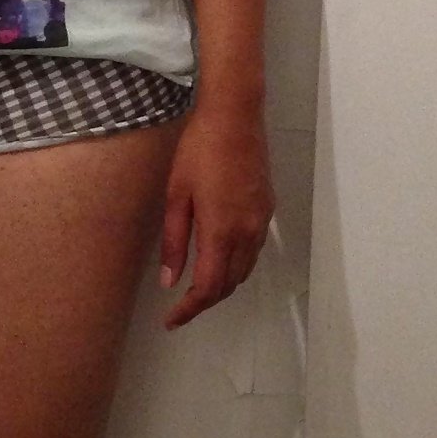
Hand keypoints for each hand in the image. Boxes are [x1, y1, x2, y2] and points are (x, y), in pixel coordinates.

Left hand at [158, 99, 274, 329]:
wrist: (235, 116)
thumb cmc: (198, 150)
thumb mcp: (176, 195)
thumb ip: (174, 241)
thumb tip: (169, 281)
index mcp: (221, 231)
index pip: (208, 287)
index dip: (189, 309)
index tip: (171, 320)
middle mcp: (247, 233)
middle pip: (229, 284)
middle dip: (205, 301)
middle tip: (180, 307)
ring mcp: (261, 221)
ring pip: (244, 270)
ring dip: (222, 284)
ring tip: (196, 286)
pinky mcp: (267, 209)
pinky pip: (253, 251)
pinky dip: (236, 264)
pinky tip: (218, 257)